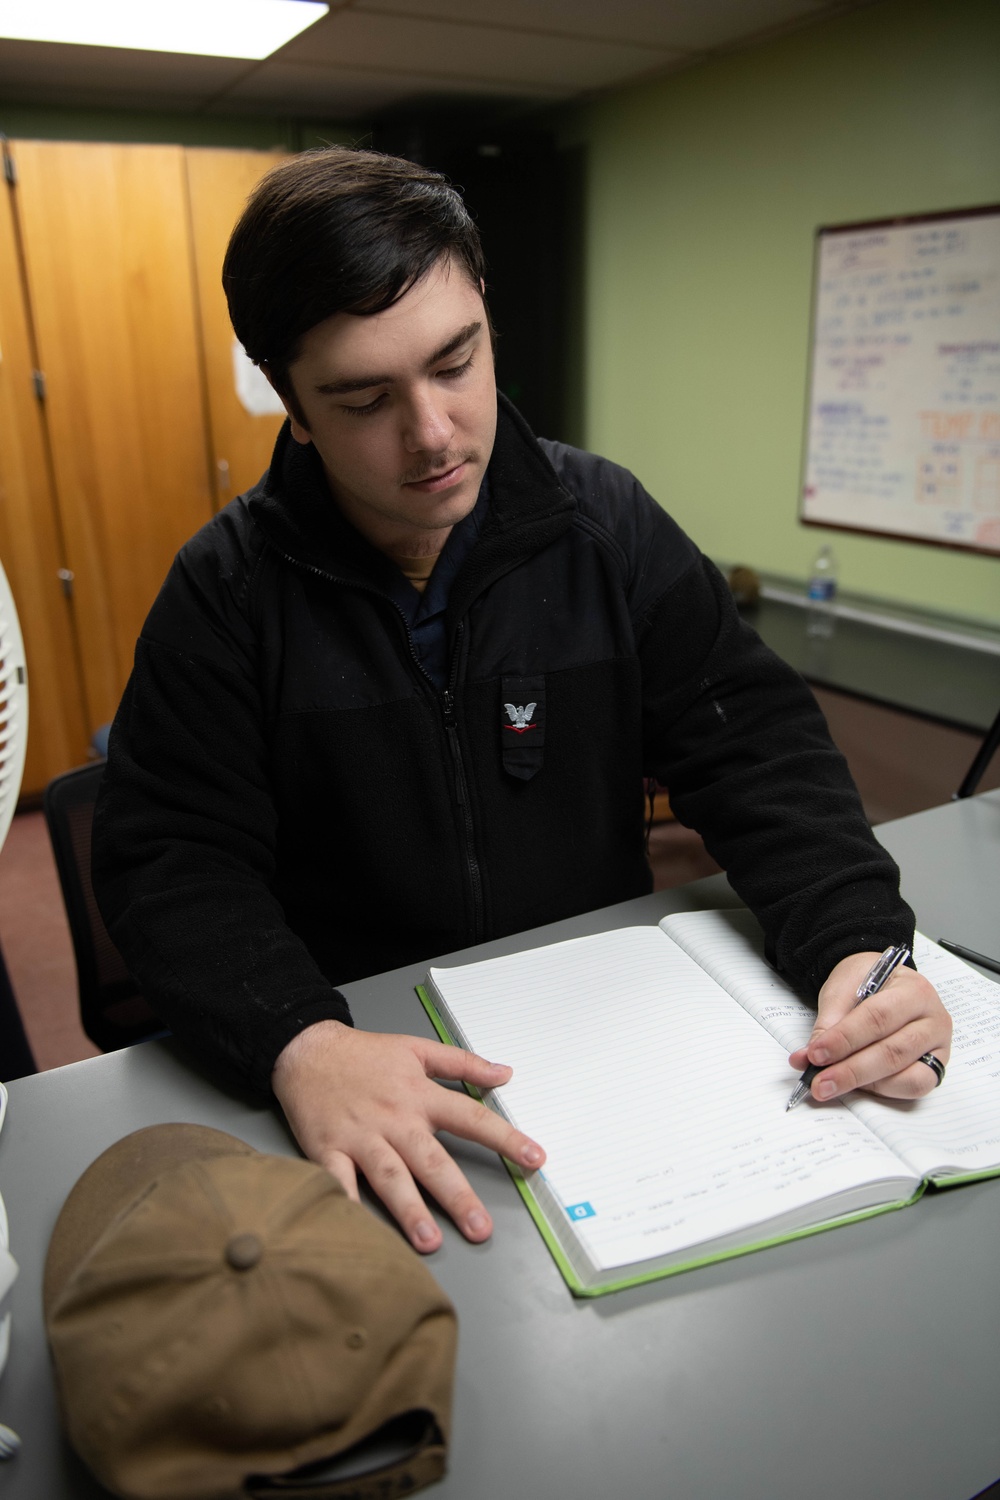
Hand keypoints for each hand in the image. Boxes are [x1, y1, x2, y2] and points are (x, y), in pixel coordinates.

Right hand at [271, 1020, 544, 1252]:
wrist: (306, 1051)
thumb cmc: (364, 1054)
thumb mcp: (416, 1048)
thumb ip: (463, 1063)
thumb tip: (505, 1073)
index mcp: (419, 1095)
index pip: (470, 1117)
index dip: (505, 1138)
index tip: (535, 1159)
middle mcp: (394, 1120)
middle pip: (432, 1160)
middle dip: (458, 1196)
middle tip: (481, 1227)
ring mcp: (360, 1138)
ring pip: (389, 1177)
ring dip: (410, 1210)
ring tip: (430, 1241)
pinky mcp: (328, 1151)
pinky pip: (339, 1183)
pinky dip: (348, 1206)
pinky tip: (361, 1232)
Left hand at [788, 951, 951, 1102]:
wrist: (882, 980)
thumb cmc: (867, 982)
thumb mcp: (844, 988)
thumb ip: (828, 1023)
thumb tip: (809, 1059)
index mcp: (914, 990)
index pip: (878, 1017)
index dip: (844, 1039)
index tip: (815, 1054)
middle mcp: (933, 1019)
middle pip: (892, 1052)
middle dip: (850, 1071)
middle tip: (819, 1082)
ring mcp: (938, 1045)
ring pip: (906, 1075)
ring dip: (865, 1084)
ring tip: (832, 1085)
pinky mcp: (936, 1066)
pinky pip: (915, 1087)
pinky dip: (885, 1090)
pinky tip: (860, 1085)